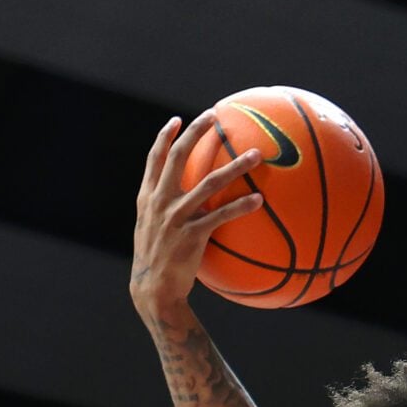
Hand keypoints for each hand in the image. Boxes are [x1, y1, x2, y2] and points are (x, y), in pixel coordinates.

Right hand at [129, 112, 264, 320]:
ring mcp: (176, 217)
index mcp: (147, 197)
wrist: (153, 290)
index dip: (165, 137)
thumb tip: (187, 197)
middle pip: (179, 157)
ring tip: (256, 155)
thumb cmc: (157, 259)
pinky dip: (241, 206)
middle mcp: (159, 201)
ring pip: (209, 183)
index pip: (154, 159)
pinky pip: (222, 216)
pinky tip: (259, 200)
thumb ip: (164, 209)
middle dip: (197, 133)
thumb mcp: (152, 229)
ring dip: (235, 166)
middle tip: (215, 116)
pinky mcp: (192, 236)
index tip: (178, 120)